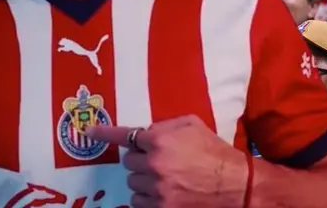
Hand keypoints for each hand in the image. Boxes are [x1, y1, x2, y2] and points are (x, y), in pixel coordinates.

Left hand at [85, 115, 247, 207]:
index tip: (88, 131)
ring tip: (166, 180)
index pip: (122, 135)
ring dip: (143, 181)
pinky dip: (147, 198)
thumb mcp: (191, 125)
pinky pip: (138, 202)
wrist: (238, 185)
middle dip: (140, 161)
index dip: (103, 133)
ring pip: (132, 183)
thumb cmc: (215, 151)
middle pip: (128, 162)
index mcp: (158, 140)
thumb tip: (146, 131)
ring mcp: (156, 189)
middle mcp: (153, 164)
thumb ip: (164, 126)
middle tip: (160, 163)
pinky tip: (163, 194)